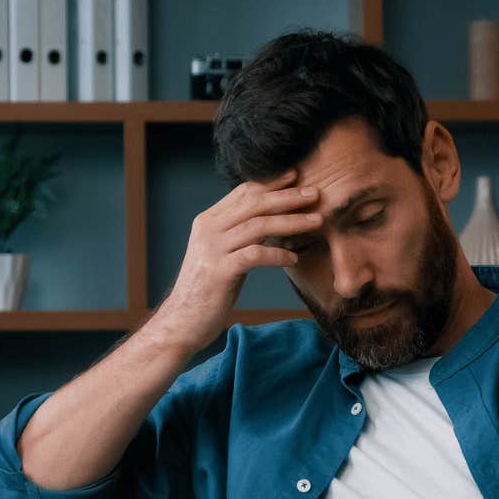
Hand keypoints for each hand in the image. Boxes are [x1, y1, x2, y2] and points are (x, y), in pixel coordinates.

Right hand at [146, 167, 321, 355]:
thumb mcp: (219, 255)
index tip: (296, 176)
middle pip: (254, 204)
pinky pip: (256, 255)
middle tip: (315, 193)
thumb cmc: (206, 291)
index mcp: (207, 221)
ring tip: (317, 221)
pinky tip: (295, 258)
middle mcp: (208, 230)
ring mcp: (212, 250)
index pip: (243, 192)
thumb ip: (236, 235)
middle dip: (288, 196)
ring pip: (259, 226)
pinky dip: (278, 254)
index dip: (271, 183)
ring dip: (292, 221)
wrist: (181, 322)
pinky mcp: (219, 272)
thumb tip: (266, 222)